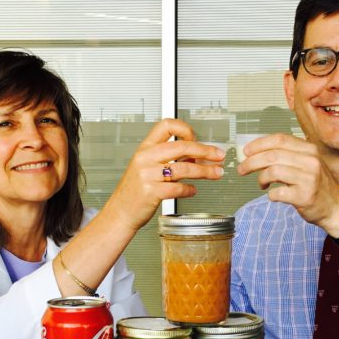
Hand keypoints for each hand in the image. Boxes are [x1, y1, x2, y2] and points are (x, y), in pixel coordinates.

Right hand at [106, 118, 225, 232]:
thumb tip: (196, 154)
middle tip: (219, 155)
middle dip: (206, 151)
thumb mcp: (146, 167)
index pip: (166, 125)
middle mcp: (146, 158)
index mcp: (145, 148)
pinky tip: (193, 191)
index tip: (197, 139)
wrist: (120, 212)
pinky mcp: (151, 192)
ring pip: (184, 168)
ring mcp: (148, 175)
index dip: (185, 129)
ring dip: (205, 171)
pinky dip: (190, 189)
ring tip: (216, 173)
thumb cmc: (134, 191)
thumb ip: (168, 159)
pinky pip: (178, 188)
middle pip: (182, 146)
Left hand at [237, 133, 338, 237]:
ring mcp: (308, 179)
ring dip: (260, 178)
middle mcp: (310, 161)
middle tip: (242, 169)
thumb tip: (257, 153)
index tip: (246, 151)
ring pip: (273, 172)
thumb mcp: (307, 163)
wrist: (336, 207)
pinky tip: (273, 195)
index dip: (259, 144)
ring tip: (261, 184)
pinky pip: (278, 192)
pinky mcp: (304, 196)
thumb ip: (287, 155)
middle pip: (272, 155)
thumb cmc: (317, 185)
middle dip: (251, 162)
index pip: (279, 139)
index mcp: (309, 149)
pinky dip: (270, 194)